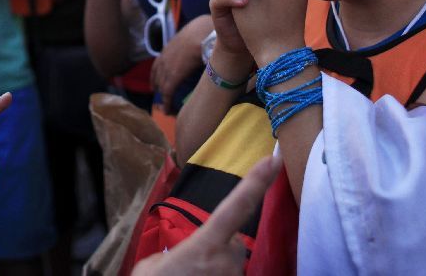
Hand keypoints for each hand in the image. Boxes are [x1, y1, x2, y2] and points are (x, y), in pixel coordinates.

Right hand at [132, 155, 282, 275]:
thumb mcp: (153, 265)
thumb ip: (178, 251)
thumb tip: (191, 254)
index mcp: (203, 245)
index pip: (235, 207)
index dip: (255, 182)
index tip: (272, 160)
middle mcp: (226, 262)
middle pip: (234, 244)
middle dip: (219, 250)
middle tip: (189, 268)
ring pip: (233, 266)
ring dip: (217, 271)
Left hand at [151, 17, 209, 113]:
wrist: (202, 33)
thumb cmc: (203, 30)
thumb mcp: (193, 34)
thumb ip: (193, 41)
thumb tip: (201, 43)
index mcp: (168, 48)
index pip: (158, 64)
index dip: (156, 74)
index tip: (155, 81)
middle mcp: (164, 58)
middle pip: (157, 75)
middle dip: (157, 85)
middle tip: (158, 94)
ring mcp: (167, 67)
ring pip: (162, 85)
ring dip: (163, 96)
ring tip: (164, 106)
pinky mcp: (173, 77)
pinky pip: (168, 92)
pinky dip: (167, 102)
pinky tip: (167, 110)